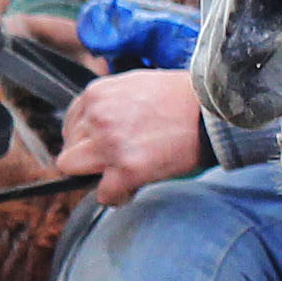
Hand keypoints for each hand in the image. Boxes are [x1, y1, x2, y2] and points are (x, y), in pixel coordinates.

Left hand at [71, 69, 218, 208]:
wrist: (213, 109)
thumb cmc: (183, 97)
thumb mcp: (137, 84)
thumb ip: (112, 101)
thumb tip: (102, 122)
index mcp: (97, 94)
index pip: (71, 123)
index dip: (85, 138)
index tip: (99, 147)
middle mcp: (97, 118)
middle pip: (68, 148)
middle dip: (86, 158)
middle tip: (109, 163)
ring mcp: (109, 144)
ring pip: (72, 170)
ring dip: (94, 176)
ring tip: (119, 176)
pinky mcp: (126, 170)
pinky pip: (104, 195)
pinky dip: (117, 196)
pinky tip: (132, 189)